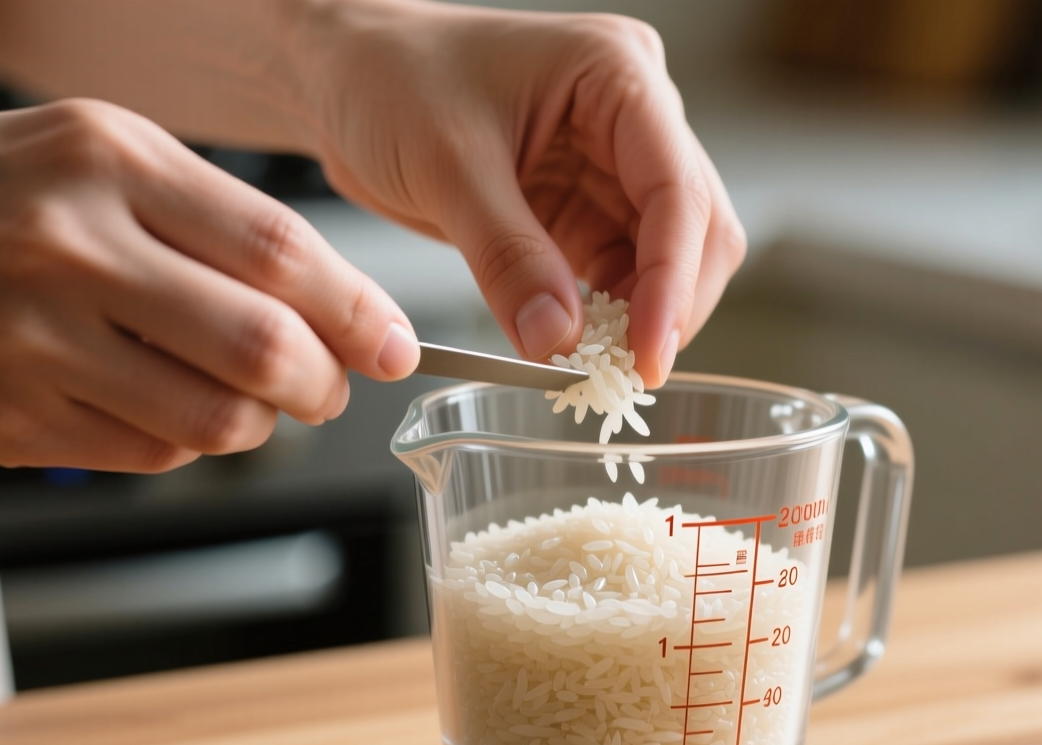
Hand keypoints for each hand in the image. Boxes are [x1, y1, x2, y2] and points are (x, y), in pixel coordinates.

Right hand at [0, 100, 418, 471]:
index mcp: (105, 158)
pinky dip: (180, 445)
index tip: (394, 343)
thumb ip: (200, 216)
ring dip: (255, 427)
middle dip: (322, 385)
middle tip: (327, 389)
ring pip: (210, 418)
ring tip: (246, 406)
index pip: (277, 248)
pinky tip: (161, 413)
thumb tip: (326, 307)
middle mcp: (69, 243)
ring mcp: (28, 337)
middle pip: (261, 344)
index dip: (356, 309)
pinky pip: (143, 455)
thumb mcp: (80, 153)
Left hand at [297, 0, 746, 385]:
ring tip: (598, 366)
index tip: (650, 353)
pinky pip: (618, 273)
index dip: (674, 279)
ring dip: (640, 317)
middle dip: (669, 303)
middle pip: (696, 227)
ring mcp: (612, 164)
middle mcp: (634, 116)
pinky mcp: (583, 207)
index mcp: (618, 75)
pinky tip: (579, 346)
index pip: (679, 189)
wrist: (345, 76)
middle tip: (627, 373)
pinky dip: (607, 318)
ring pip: (666, 258)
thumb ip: (507, 256)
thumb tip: (560, 342)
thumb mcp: (446, 164)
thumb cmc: (389, 77)